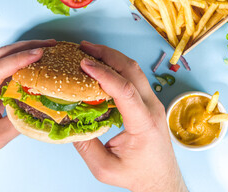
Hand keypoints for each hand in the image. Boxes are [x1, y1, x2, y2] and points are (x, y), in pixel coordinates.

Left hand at [0, 39, 56, 163]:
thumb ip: (18, 122)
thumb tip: (42, 110)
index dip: (21, 59)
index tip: (41, 53)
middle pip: (1, 55)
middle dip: (26, 47)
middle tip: (49, 45)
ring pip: (2, 58)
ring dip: (24, 52)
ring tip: (46, 50)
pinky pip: (3, 69)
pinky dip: (20, 65)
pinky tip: (34, 65)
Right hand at [73, 41, 186, 191]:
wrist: (161, 180)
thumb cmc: (137, 175)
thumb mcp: (105, 168)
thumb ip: (85, 146)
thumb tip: (66, 121)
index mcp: (144, 123)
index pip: (125, 89)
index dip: (104, 73)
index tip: (85, 63)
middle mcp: (152, 108)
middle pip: (132, 70)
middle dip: (107, 54)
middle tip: (84, 48)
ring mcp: (153, 103)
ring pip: (135, 70)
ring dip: (112, 57)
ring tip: (91, 52)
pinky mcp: (149, 103)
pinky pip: (134, 78)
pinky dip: (117, 67)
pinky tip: (102, 67)